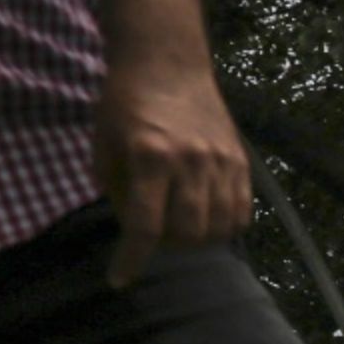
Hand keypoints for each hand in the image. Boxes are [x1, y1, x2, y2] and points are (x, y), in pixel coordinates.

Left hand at [96, 49, 251, 286]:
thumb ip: (115, 188)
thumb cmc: (123, 102)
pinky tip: (203, 219)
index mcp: (150, 157)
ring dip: (195, 240)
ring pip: (219, 228)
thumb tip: (131, 229)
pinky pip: (241, 213)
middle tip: (149, 233)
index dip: (131, 260)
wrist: (166, 63)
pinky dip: (223, 227)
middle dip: (164, 246)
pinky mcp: (241, 161)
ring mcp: (222, 162)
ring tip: (175, 226)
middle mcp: (191, 162)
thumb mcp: (102, 143)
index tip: (119, 280)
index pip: (145, 226)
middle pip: (187, 233)